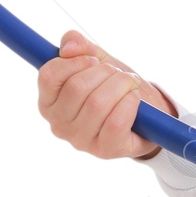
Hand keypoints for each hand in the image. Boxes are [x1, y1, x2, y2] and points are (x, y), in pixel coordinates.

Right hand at [37, 30, 173, 160]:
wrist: (146, 113)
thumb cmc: (114, 86)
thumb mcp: (96, 61)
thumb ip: (79, 46)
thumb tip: (69, 47)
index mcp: (49, 102)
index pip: (49, 75)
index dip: (75, 61)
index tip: (94, 61)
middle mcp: (58, 124)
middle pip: (77, 87)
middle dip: (105, 72)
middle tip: (119, 74)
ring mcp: (80, 140)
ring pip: (98, 103)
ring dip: (122, 85)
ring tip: (130, 84)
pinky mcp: (105, 150)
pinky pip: (116, 121)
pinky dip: (130, 103)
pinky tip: (135, 100)